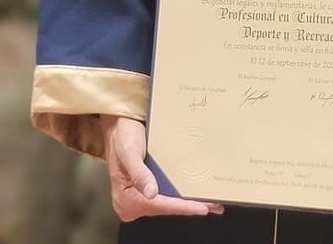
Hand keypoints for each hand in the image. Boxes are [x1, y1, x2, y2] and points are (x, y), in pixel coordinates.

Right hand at [101, 115, 224, 221]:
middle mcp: (131, 203)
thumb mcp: (129, 152)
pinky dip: (181, 195)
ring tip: (211, 202)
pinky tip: (196, 193)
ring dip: (188, 202)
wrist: (119, 125)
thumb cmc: (122, 136)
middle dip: (189, 206)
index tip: (202, 207)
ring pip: (168, 203)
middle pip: (165, 207)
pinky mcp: (147, 188)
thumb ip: (139, 173)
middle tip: (214, 205)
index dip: (181, 207)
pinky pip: (166, 195)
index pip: (159, 206)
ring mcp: (140, 196)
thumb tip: (151, 194)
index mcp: (125, 199)